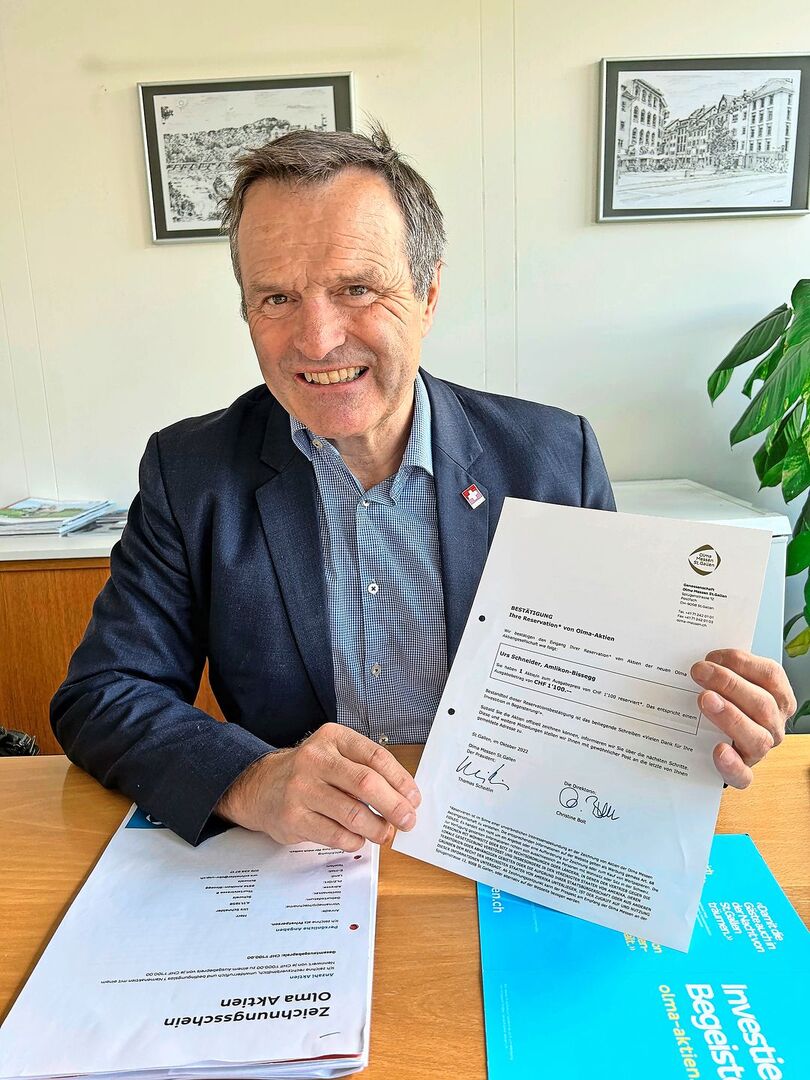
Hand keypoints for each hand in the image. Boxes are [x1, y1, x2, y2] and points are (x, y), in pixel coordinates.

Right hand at [215, 723, 420, 850]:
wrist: (261, 787)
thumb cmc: (310, 772)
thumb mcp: (335, 755)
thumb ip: (365, 768)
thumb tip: (403, 797)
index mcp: (332, 738)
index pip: (375, 756)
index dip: (400, 779)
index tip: (414, 797)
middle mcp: (315, 759)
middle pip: (366, 784)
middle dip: (394, 806)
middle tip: (408, 820)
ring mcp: (301, 789)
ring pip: (352, 813)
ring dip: (377, 828)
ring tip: (385, 834)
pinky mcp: (293, 817)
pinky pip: (334, 835)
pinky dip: (354, 841)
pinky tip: (358, 839)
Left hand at [691, 649, 795, 788]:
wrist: (711, 741)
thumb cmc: (722, 702)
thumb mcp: (725, 682)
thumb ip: (721, 669)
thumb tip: (701, 658)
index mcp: (776, 696)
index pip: (770, 675)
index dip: (742, 662)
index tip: (712, 656)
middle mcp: (773, 724)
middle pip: (762, 704)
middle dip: (729, 684)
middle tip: (700, 672)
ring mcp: (760, 750)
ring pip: (757, 738)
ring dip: (731, 716)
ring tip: (705, 700)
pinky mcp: (742, 773)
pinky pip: (743, 775)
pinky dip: (731, 763)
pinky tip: (718, 750)